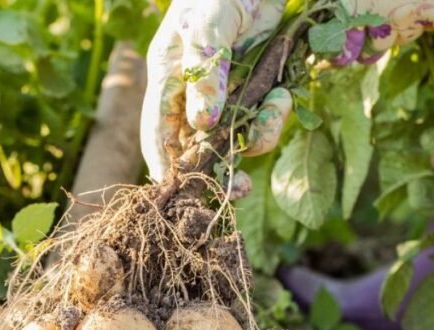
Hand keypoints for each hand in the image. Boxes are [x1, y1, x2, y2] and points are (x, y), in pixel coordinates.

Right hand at [142, 0, 433, 182]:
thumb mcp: (209, 24)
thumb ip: (205, 72)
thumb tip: (203, 124)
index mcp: (167, 80)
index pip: (158, 134)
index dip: (165, 166)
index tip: (181, 191)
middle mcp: (191, 96)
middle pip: (195, 148)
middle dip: (217, 170)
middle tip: (240, 188)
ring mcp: (223, 96)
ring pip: (232, 139)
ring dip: (256, 136)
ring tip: (277, 108)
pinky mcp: (253, 91)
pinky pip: (260, 121)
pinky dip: (275, 116)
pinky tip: (283, 96)